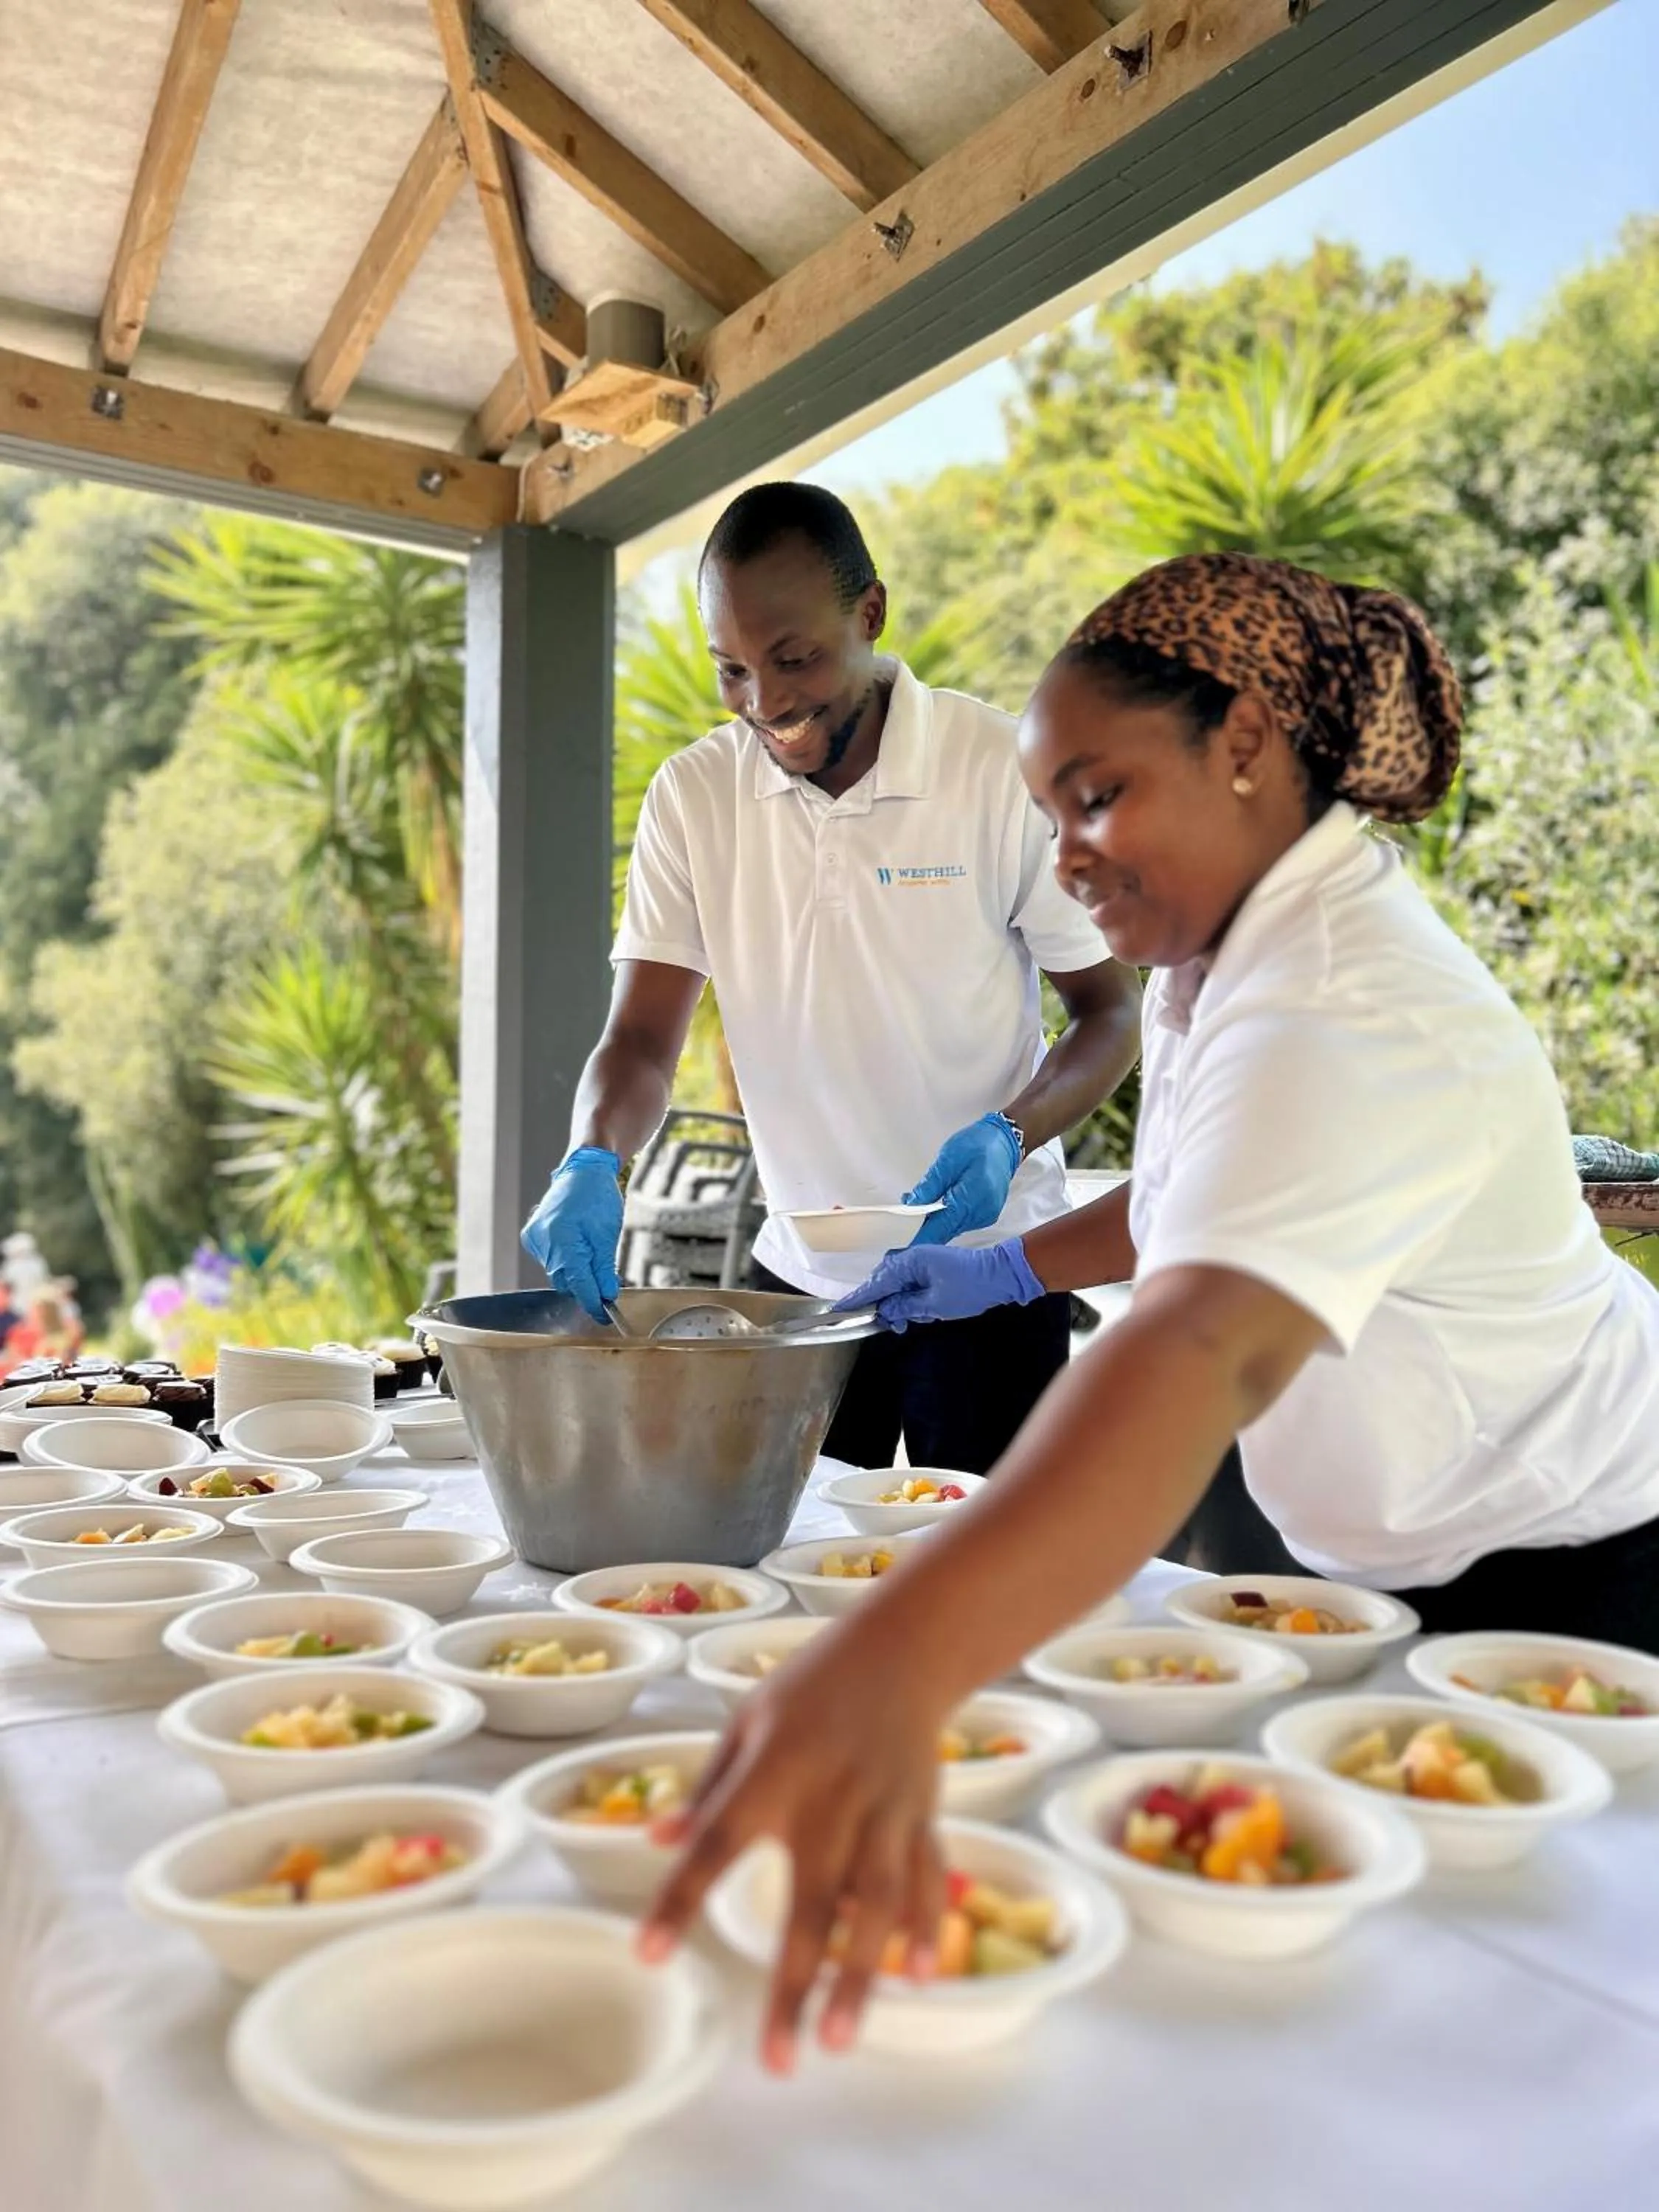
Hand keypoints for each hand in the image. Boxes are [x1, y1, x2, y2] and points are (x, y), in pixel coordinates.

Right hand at [519, 1147, 622, 1321]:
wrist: (583, 1169)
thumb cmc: (598, 1197)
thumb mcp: (608, 1235)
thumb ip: (605, 1269)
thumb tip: (606, 1296)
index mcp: (562, 1240)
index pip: (578, 1284)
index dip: (593, 1302)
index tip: (604, 1315)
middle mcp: (543, 1241)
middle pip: (566, 1281)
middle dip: (587, 1285)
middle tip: (606, 1282)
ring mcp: (534, 1239)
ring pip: (558, 1272)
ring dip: (576, 1271)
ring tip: (592, 1252)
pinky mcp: (532, 1237)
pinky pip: (550, 1260)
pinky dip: (566, 1260)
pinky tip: (577, 1244)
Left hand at [640, 1636, 946, 2072]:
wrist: (903, 1651)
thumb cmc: (811, 1687)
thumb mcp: (745, 1721)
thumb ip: (706, 1787)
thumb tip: (653, 1838)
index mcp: (773, 1770)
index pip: (717, 1839)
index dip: (681, 1896)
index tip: (647, 1954)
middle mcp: (831, 1797)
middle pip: (810, 1902)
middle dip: (793, 1985)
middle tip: (775, 2061)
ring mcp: (883, 1811)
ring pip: (874, 1906)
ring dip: (858, 1977)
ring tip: (837, 2041)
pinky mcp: (921, 1816)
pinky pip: (924, 1879)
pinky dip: (923, 1926)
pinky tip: (917, 1977)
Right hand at [836, 1238, 1044, 1331]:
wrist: (1001, 1275)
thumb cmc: (970, 1288)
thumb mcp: (934, 1304)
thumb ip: (904, 1306)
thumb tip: (884, 1311)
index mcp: (909, 1261)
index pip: (876, 1283)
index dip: (859, 1299)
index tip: (839, 1310)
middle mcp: (911, 1257)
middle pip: (884, 1283)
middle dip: (885, 1306)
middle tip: (894, 1327)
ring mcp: (921, 1261)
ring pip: (898, 1286)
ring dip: (901, 1305)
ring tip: (913, 1321)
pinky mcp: (930, 1267)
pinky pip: (911, 1284)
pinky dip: (912, 1299)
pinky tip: (922, 1313)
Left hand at [904, 1114, 1020, 1247]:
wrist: (1004, 1142)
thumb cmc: (977, 1144)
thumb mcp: (948, 1159)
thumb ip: (930, 1185)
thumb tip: (912, 1206)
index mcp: (971, 1199)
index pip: (939, 1228)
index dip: (918, 1239)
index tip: (900, 1250)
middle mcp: (980, 1214)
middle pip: (945, 1231)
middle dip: (922, 1230)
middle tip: (900, 1228)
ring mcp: (985, 1216)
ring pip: (952, 1228)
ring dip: (933, 1223)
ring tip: (914, 1211)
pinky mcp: (986, 1215)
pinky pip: (961, 1222)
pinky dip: (947, 1218)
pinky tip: (935, 1208)